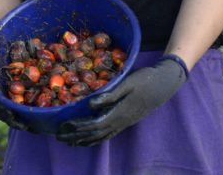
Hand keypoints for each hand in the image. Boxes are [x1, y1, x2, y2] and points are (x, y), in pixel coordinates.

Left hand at [55, 56, 186, 146]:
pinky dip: (96, 139)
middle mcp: (121, 122)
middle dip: (76, 136)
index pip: (94, 124)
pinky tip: (89, 139)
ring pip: (101, 137)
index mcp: (119, 112)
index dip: (78, 126)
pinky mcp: (126, 121)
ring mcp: (124, 123)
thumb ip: (109, 95)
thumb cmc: (145, 79)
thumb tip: (89, 104)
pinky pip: (108, 134)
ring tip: (69, 142)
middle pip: (95, 134)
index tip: (63, 125)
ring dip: (84, 140)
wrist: (164, 83)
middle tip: (58, 136)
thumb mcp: (127, 83)